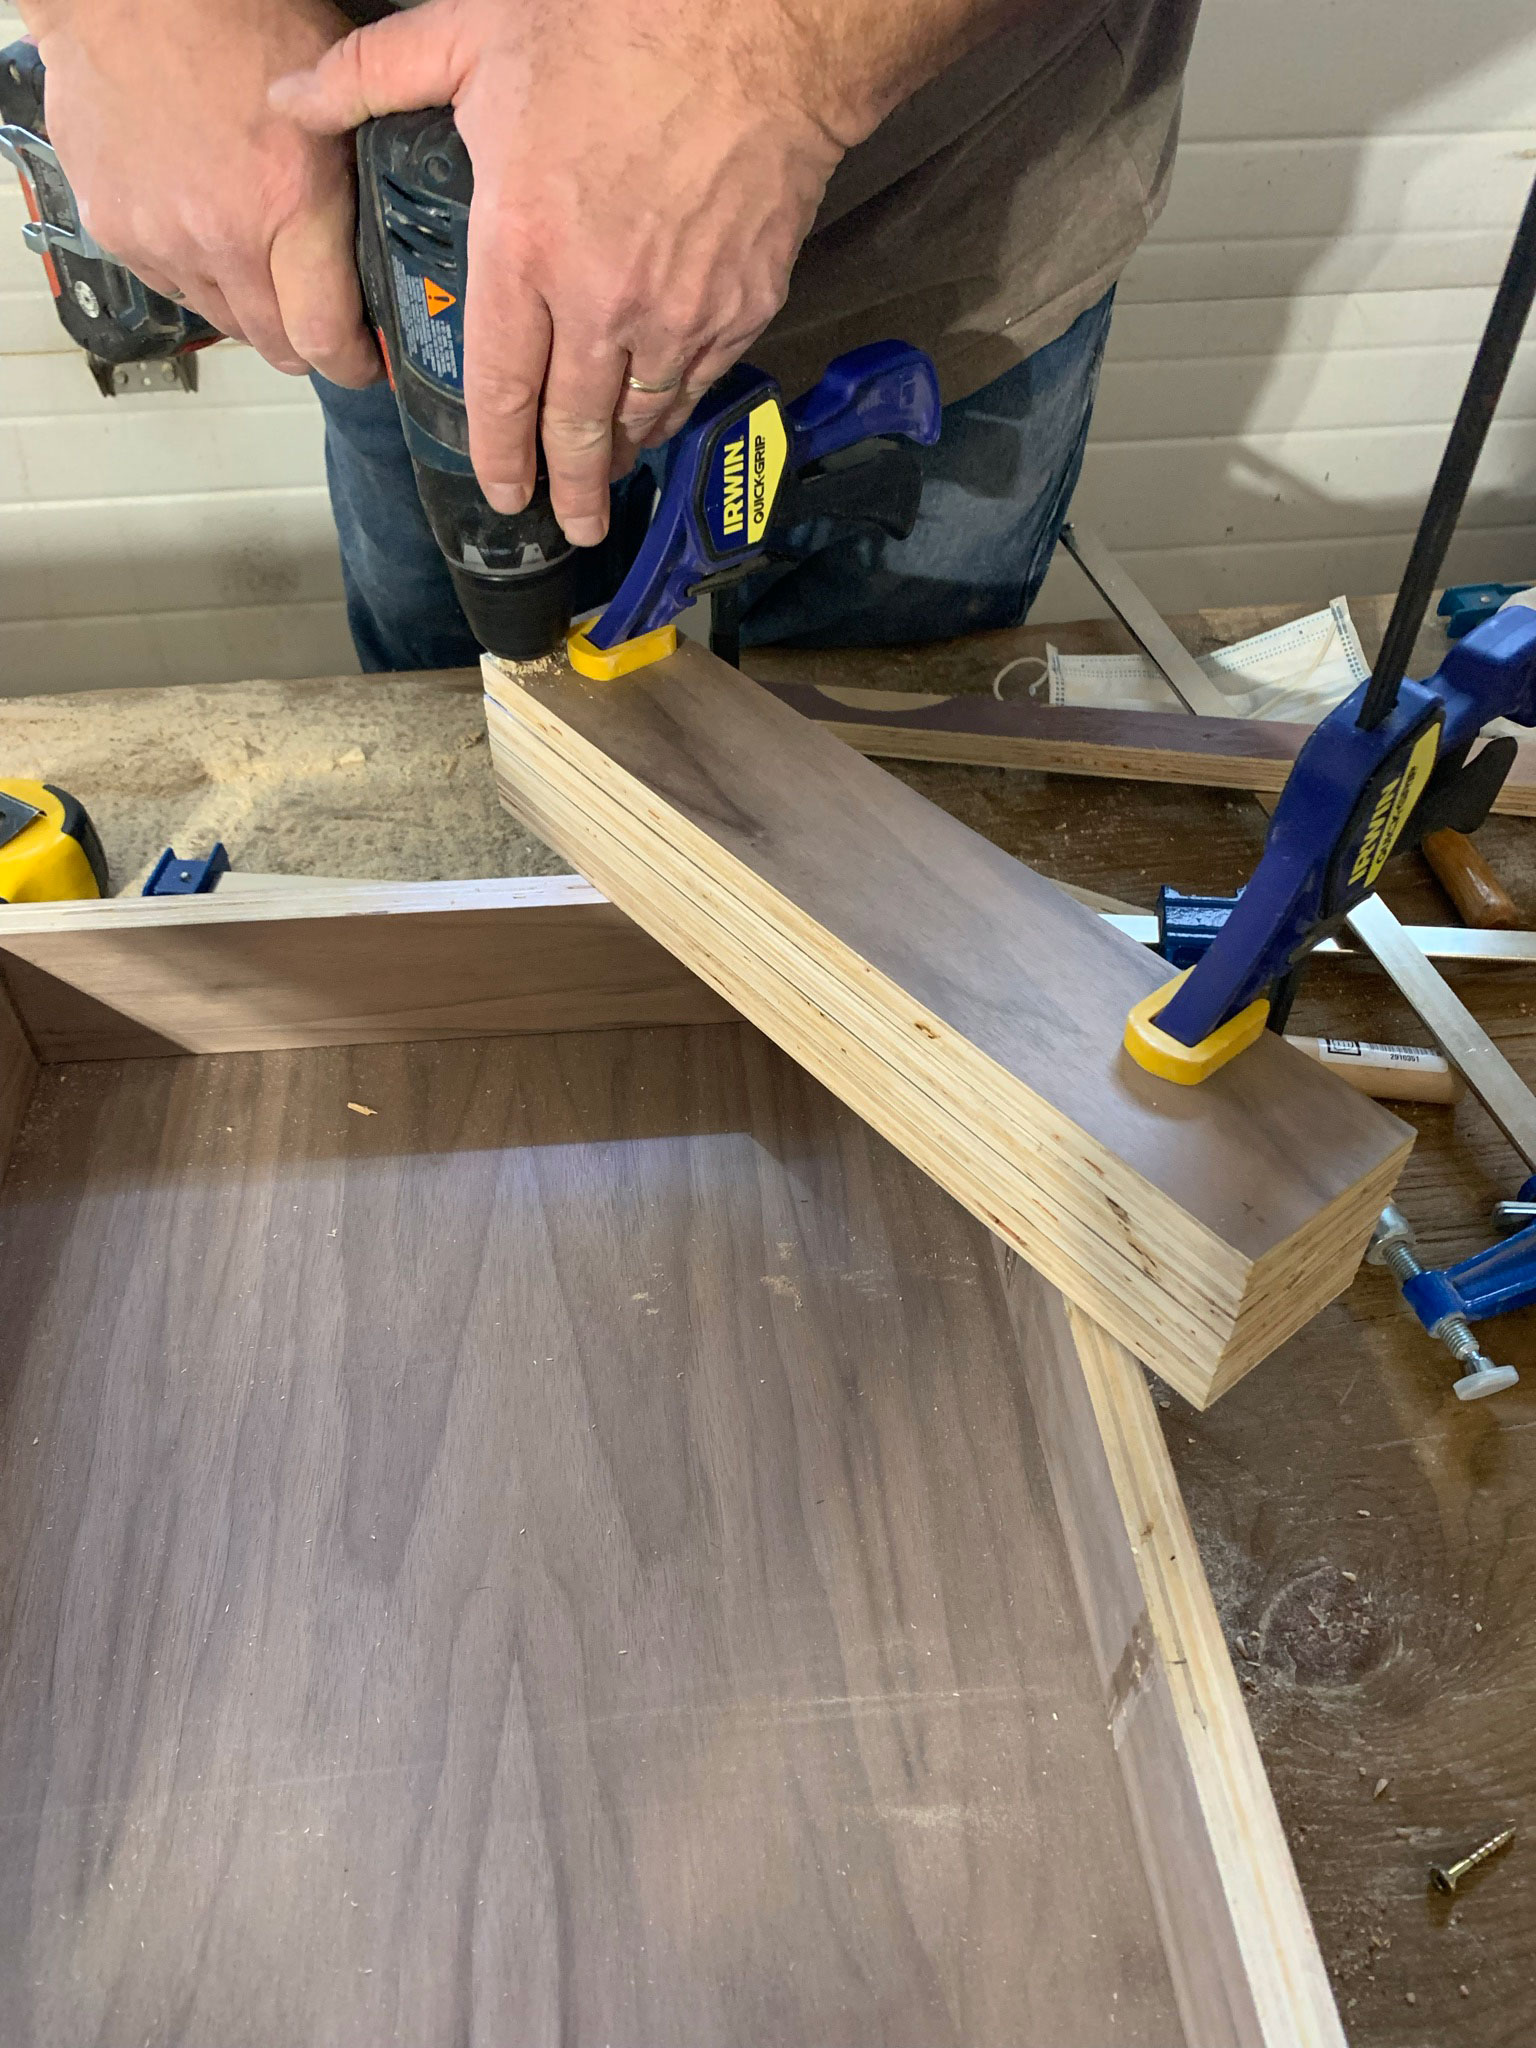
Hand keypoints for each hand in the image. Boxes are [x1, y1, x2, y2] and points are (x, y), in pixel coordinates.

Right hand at [29, 0, 378, 384]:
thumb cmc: (232, 15)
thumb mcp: (333, 92)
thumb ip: (362, 168)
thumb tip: (399, 234)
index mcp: (290, 203)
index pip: (323, 339)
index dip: (351, 363)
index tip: (362, 361)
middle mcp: (223, 235)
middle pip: (272, 344)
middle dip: (303, 343)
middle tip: (317, 322)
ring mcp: (162, 237)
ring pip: (221, 318)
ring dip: (247, 304)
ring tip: (258, 257)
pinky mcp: (115, 229)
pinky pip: (168, 284)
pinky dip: (192, 270)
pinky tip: (202, 224)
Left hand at [272, 0, 852, 544]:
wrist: (758, 28)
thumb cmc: (619, 24)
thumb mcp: (473, 35)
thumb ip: (371, 75)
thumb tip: (286, 102)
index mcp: (525, 249)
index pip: (503, 388)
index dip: (499, 454)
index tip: (502, 491)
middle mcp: (601, 304)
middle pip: (576, 430)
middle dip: (568, 490)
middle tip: (567, 524)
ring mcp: (678, 314)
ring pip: (641, 417)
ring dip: (620, 456)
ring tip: (607, 479)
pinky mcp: (740, 306)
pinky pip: (697, 381)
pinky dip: (673, 408)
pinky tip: (660, 415)